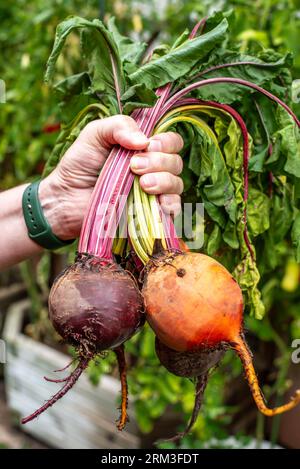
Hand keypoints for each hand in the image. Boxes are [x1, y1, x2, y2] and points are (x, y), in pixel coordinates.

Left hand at [40, 115, 183, 239]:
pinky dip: (171, 205)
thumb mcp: (95, 134)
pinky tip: (159, 203)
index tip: (148, 146)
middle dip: (159, 162)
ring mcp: (153, 193)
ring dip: (164, 181)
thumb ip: (118, 126)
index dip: (166, 142)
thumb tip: (144, 141)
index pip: (171, 142)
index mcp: (144, 148)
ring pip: (176, 184)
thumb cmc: (79, 164)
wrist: (65, 198)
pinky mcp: (149, 213)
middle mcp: (153, 169)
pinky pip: (172, 209)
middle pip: (175, 162)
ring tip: (142, 185)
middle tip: (134, 167)